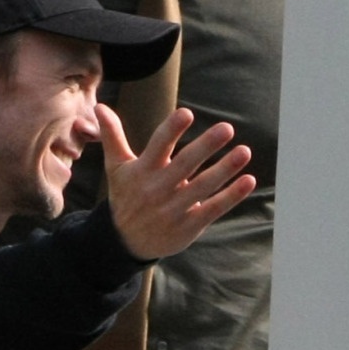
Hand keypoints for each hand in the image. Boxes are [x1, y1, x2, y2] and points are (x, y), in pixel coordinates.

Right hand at [99, 104, 254, 260]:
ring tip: (244, 151)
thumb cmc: (126, 196)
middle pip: (184, 165)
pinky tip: (248, 180)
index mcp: (142, 171)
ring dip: (225, 170)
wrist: (125, 242)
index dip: (171, 130)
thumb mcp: (117, 167)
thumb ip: (113, 136)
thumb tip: (100, 107)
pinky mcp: (188, 226)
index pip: (157, 146)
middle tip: (227, 128)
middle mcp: (158, 189)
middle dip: (206, 147)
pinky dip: (231, 196)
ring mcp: (174, 209)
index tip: (186, 114)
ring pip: (202, 187)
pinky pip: (213, 209)